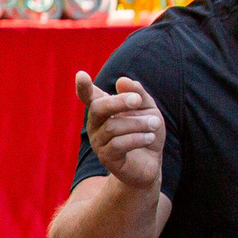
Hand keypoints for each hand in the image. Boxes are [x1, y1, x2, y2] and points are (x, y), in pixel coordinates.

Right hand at [76, 71, 163, 193]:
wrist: (151, 163)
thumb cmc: (146, 132)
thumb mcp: (148, 109)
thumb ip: (138, 94)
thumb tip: (122, 80)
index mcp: (103, 109)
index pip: (88, 96)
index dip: (83, 86)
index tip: (81, 75)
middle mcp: (95, 124)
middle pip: (99, 108)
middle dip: (119, 102)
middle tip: (138, 100)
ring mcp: (98, 141)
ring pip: (113, 127)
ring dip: (138, 123)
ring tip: (155, 123)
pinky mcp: (106, 158)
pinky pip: (118, 145)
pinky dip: (137, 138)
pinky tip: (150, 138)